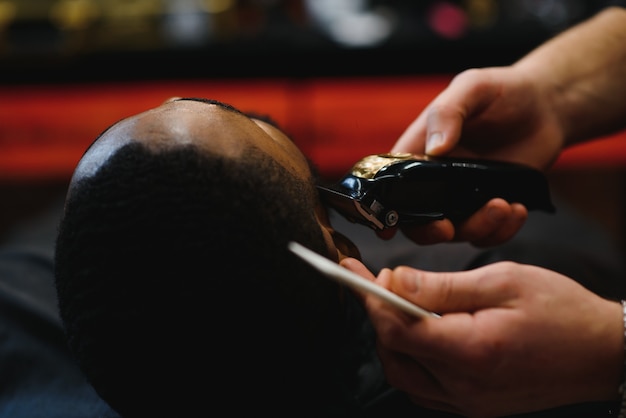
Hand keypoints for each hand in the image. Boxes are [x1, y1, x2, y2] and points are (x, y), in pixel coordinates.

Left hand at [341, 257, 622, 417]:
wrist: (604, 353)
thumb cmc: (561, 310)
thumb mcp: (502, 281)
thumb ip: (441, 286)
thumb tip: (393, 281)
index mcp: (472, 352)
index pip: (397, 330)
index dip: (370, 298)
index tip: (356, 271)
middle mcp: (465, 388)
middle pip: (394, 353)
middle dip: (377, 314)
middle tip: (375, 282)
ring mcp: (469, 403)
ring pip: (404, 373)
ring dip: (390, 338)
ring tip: (395, 304)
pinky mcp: (474, 406)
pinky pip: (424, 387)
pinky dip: (410, 359)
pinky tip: (417, 333)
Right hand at [385, 66, 562, 245]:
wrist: (547, 105)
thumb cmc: (503, 90)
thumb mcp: (472, 87)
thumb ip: (448, 113)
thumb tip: (435, 149)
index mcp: (420, 152)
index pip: (391, 186)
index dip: (385, 210)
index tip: (389, 228)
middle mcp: (436, 180)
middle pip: (418, 220)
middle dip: (430, 231)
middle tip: (448, 227)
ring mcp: (464, 196)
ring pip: (457, 231)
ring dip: (477, 228)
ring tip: (503, 206)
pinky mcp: (491, 206)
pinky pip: (488, 233)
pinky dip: (501, 231)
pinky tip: (517, 210)